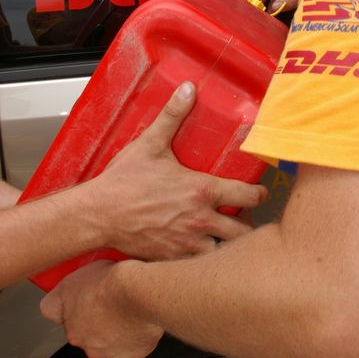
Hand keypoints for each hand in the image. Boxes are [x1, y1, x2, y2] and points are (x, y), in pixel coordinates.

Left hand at [40, 260, 161, 357]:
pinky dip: (132, 336)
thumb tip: (77, 287)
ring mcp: (105, 350)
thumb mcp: (82, 271)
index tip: (72, 296)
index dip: (63, 303)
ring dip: (112, 329)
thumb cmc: (114, 282)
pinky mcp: (128, 355)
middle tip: (107, 300)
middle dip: (92, 317)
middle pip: (81, 328)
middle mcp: (82, 340)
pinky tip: (137, 319)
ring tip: (126, 309)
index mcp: (66, 319)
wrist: (141, 294)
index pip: (53, 311)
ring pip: (105, 340)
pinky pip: (128, 346)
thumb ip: (73, 288)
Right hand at [85, 81, 266, 259]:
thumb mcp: (150, 143)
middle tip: (244, 217)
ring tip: (226, 237)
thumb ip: (173, 116)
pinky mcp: (173, 260)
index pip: (248, 196)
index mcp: (201, 191)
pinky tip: (200, 251)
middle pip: (244, 231)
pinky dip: (205, 261)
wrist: (98, 215)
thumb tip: (188, 90)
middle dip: (248, 225)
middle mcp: (200, 220)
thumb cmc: (123, 182)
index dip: (260, 194)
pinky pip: (200, 267)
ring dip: (229, 246)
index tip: (260, 193)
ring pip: (225, 253)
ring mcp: (187, 243)